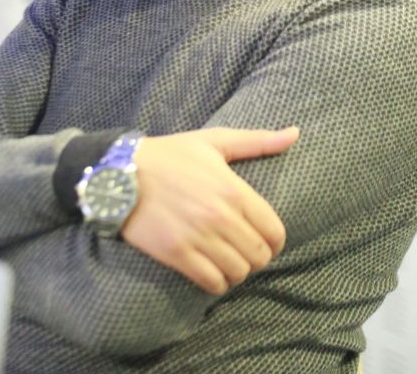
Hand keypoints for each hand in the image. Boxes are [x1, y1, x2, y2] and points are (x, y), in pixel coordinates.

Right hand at [122, 126, 298, 294]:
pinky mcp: (177, 254)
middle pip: (259, 255)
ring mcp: (198, 237)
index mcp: (234, 190)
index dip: (277, 241)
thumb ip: (258, 141)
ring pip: (238, 273)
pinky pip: (211, 283)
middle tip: (246, 251)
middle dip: (257, 256)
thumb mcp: (214, 141)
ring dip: (238, 272)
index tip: (268, 241)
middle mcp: (220, 216)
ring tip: (229, 262)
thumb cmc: (170, 154)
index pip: (274, 231)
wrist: (120, 172)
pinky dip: (217, 283)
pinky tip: (212, 272)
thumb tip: (295, 133)